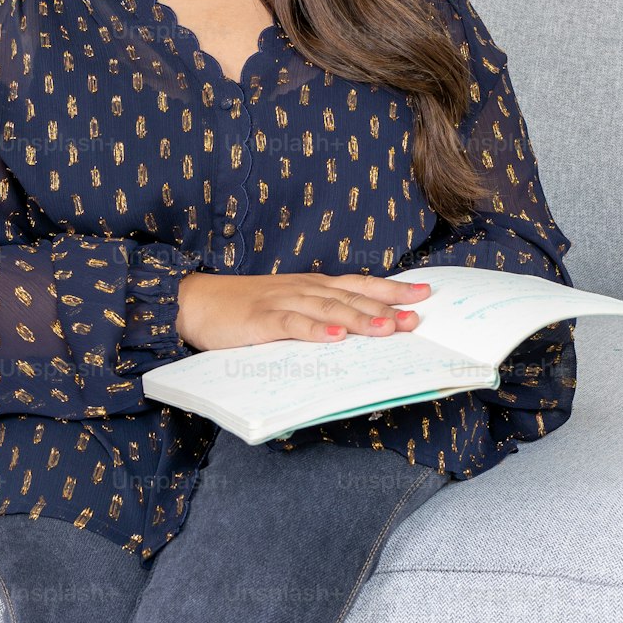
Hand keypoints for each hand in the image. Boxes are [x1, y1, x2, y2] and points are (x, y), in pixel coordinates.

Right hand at [175, 271, 431, 352]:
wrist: (197, 301)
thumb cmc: (244, 307)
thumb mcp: (287, 307)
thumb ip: (318, 316)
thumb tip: (356, 332)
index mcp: (312, 286)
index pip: (359, 285)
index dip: (392, 289)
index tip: (425, 294)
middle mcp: (303, 289)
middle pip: (352, 296)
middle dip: (388, 307)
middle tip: (418, 318)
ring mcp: (283, 302)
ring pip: (329, 309)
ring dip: (360, 319)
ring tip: (388, 328)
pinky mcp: (262, 320)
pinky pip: (293, 325)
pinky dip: (316, 330)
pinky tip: (336, 337)